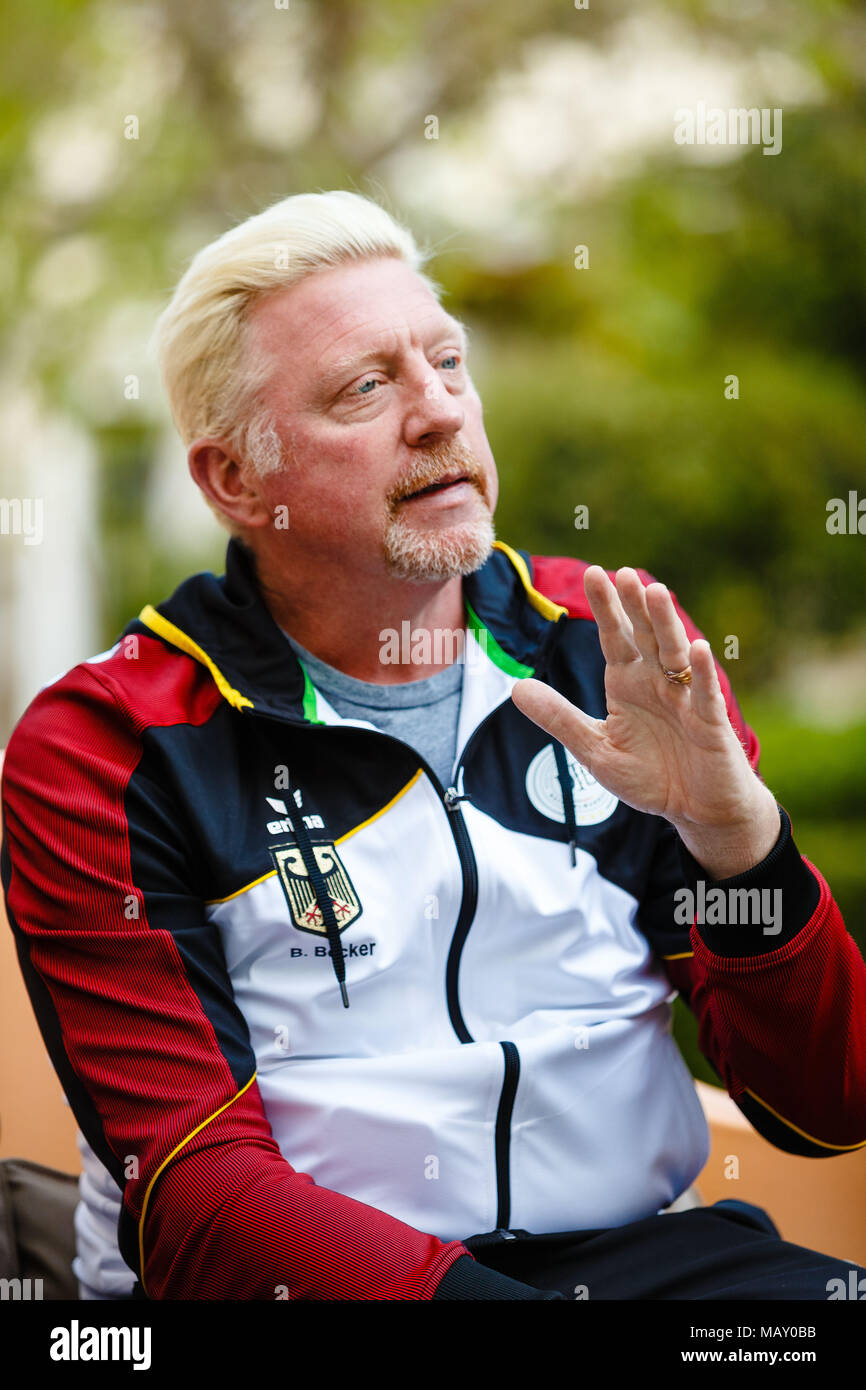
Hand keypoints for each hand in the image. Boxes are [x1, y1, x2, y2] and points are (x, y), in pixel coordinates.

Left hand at [510, 566, 779, 878]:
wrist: (697, 810)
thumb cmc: (651, 776)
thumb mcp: (596, 750)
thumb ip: (559, 718)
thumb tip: (515, 688)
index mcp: (627, 682)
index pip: (614, 637)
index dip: (606, 607)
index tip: (593, 573)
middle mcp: (657, 681)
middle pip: (644, 636)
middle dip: (634, 605)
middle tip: (622, 573)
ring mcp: (686, 698)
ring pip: (675, 654)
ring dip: (666, 624)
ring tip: (655, 592)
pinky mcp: (711, 724)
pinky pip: (706, 694)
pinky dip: (703, 673)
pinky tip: (698, 649)